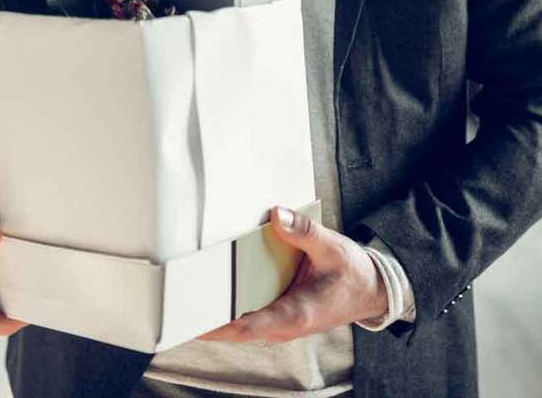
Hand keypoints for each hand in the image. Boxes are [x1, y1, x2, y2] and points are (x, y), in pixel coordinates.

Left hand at [198, 206, 387, 342]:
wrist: (370, 291)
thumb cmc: (353, 275)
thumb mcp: (333, 248)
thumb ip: (304, 232)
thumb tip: (277, 214)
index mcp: (296, 314)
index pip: (249, 326)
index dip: (218, 324)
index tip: (192, 319)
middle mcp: (281, 324)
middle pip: (233, 327)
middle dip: (204, 316)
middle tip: (171, 300)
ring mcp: (276, 320)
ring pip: (235, 321)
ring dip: (211, 309)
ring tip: (180, 290)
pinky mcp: (274, 311)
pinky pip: (244, 311)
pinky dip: (226, 300)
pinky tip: (208, 284)